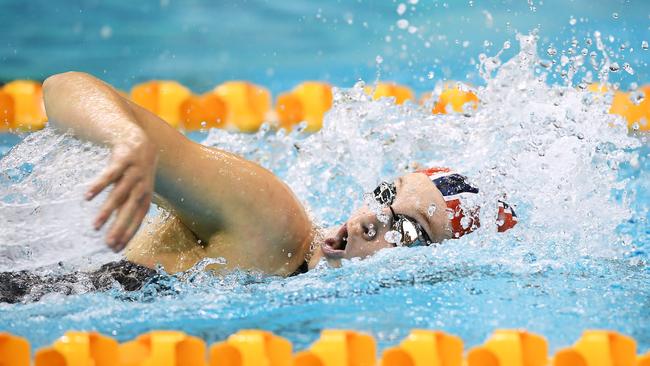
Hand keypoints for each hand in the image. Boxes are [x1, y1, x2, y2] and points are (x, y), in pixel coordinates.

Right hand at [85, 132, 157, 250]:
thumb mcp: (135, 191)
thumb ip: (125, 209)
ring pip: (119, 195)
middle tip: (107, 244)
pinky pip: (109, 175)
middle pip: (129, 210)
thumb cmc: (135, 173)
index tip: (116, 249)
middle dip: (119, 228)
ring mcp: (133, 174)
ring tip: (95, 226)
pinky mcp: (122, 161)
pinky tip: (87, 197)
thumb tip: (116, 232)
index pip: (138, 219)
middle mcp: (141, 187)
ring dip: (106, 211)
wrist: (140, 142)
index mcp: (145, 197)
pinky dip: (99, 186)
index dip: (128, 234)